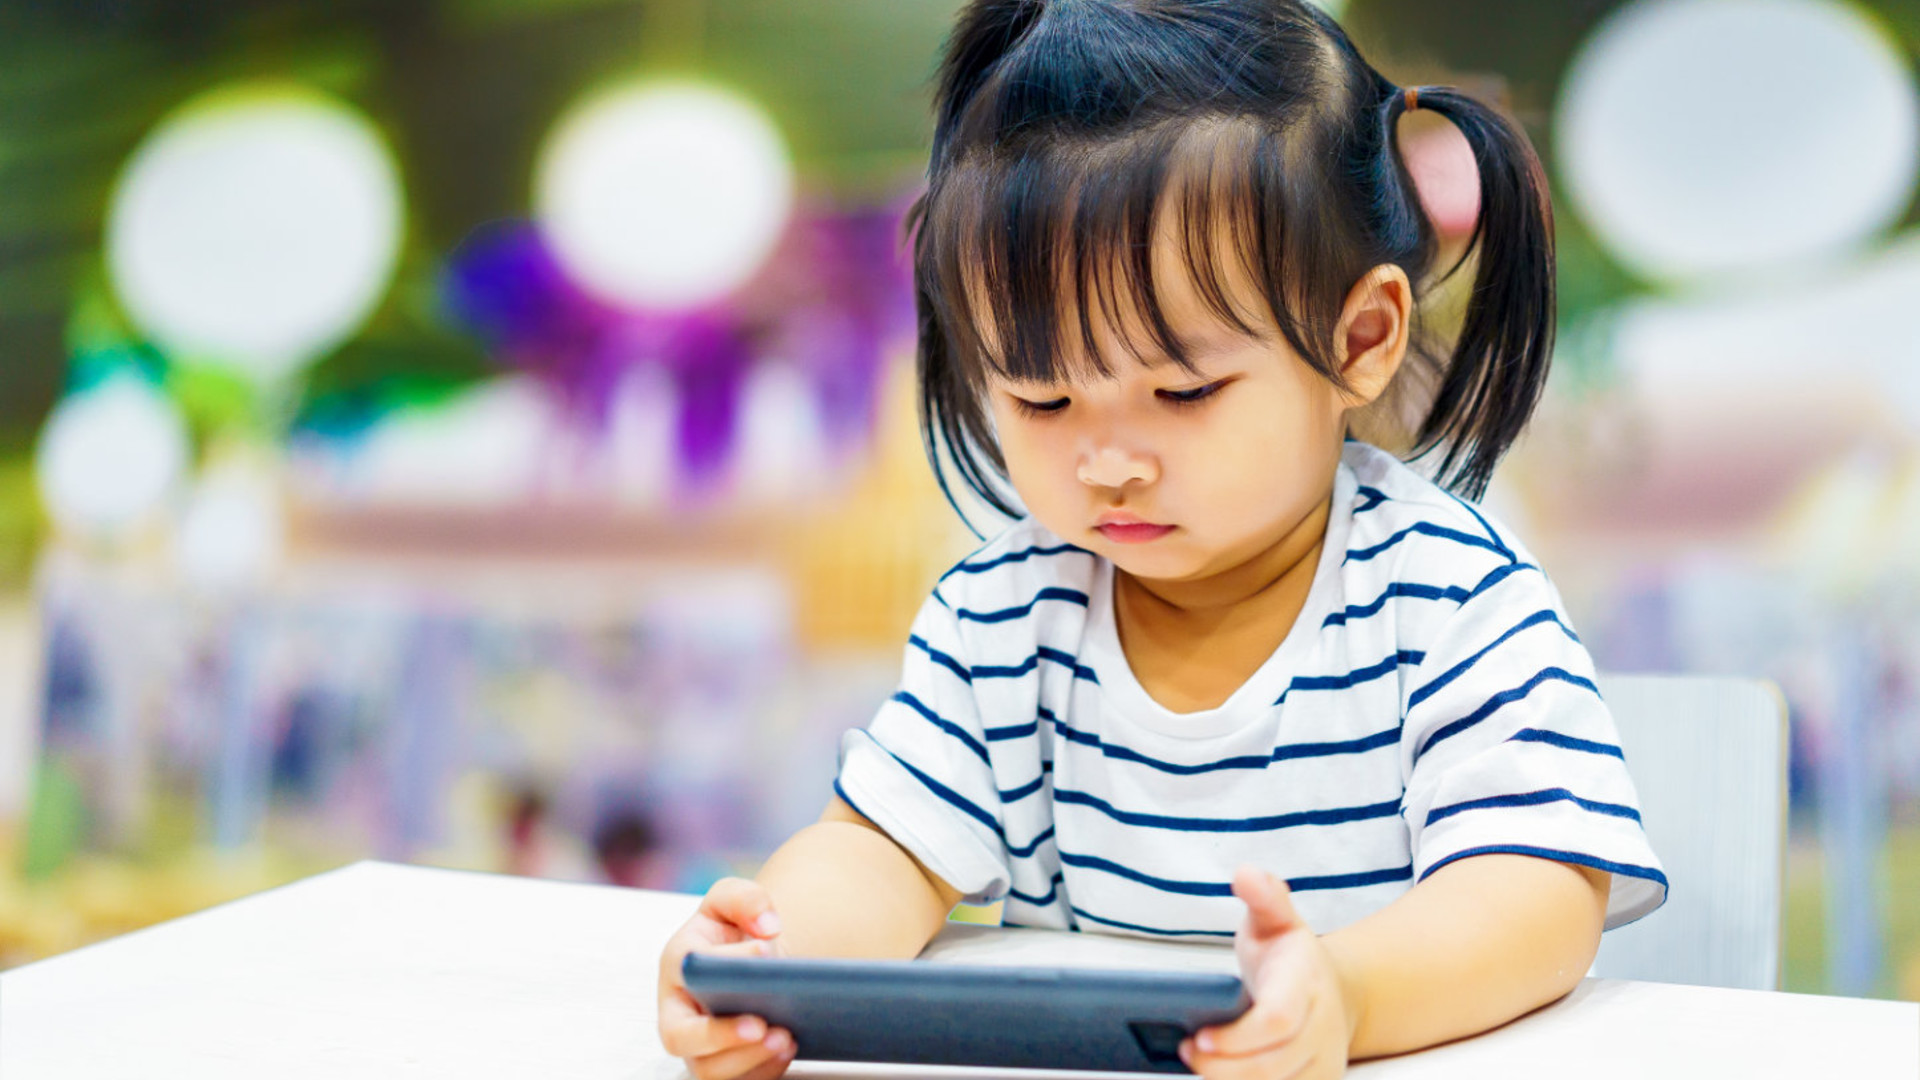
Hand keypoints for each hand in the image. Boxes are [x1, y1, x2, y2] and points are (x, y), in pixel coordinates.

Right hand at [657, 877, 797, 1079]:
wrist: (752, 964)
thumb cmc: (735, 932)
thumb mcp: (734, 900)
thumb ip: (746, 899)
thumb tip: (767, 926)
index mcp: (677, 963)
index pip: (690, 968)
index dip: (725, 963)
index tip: (764, 953)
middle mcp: (678, 1010)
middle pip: (680, 1036)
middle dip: (720, 1035)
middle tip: (761, 1025)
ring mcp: (696, 1045)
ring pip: (706, 1069)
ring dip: (747, 1059)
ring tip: (785, 1037)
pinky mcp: (719, 1067)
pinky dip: (761, 1072)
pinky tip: (788, 1049)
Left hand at [1180, 866, 1356, 1079]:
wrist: (1337, 992)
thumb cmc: (1290, 956)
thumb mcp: (1276, 918)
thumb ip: (1263, 896)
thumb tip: (1245, 873)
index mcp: (1307, 982)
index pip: (1278, 1019)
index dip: (1238, 1037)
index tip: (1200, 1037)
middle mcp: (1322, 1027)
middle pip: (1271, 1064)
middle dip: (1222, 1066)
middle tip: (1187, 1051)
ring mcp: (1324, 1061)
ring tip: (1197, 1063)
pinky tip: (1220, 1075)